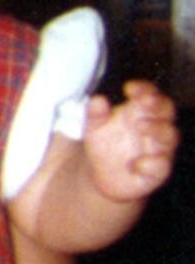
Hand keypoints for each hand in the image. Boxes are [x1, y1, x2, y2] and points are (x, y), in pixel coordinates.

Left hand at [83, 80, 179, 201]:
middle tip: (144, 102)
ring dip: (158, 130)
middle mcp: (153, 128)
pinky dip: (152, 164)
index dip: (145, 89)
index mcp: (140, 112)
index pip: (151, 95)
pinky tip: (137, 163)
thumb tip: (97, 99)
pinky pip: (160, 167)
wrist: (100, 175)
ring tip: (141, 125)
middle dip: (158, 105)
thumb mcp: (94, 127)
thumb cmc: (104, 144)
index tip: (129, 88)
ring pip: (169, 136)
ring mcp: (157, 149)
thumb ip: (95, 113)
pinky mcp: (154, 172)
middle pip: (166, 112)